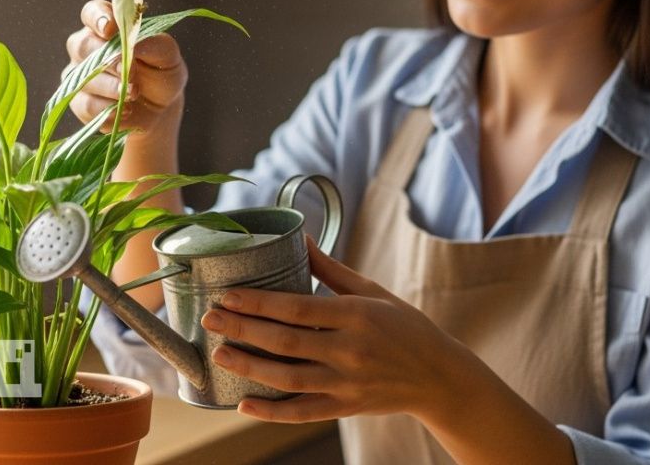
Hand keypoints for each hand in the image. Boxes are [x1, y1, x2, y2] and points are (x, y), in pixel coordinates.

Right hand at [64, 0, 187, 138]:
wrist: (160, 108)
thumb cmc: (161, 73)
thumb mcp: (168, 56)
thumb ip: (155, 44)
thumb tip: (135, 43)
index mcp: (107, 27)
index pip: (92, 12)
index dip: (98, 18)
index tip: (110, 29)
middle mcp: (87, 47)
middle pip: (82, 45)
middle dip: (109, 60)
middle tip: (132, 72)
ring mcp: (79, 75)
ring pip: (84, 77)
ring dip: (111, 87)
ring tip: (134, 93)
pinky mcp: (79, 102)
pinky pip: (85, 104)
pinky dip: (107, 109)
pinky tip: (125, 110)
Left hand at [199, 237, 468, 423]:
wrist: (439, 377)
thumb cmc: (404, 327)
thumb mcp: (373, 291)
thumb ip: (331, 269)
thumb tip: (300, 238)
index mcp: (356, 315)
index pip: (297, 308)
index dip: (259, 303)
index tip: (228, 295)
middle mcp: (350, 351)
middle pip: (286, 341)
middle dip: (243, 329)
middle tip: (210, 319)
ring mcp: (348, 384)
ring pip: (289, 378)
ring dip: (250, 367)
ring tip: (220, 354)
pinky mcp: (346, 408)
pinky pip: (303, 412)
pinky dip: (272, 412)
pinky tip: (244, 404)